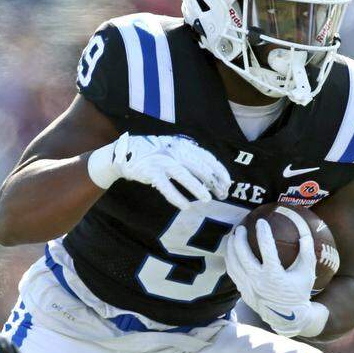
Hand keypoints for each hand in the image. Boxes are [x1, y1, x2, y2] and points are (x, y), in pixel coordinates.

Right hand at [87, 133, 230, 209]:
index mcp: (183, 145)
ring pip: (184, 175)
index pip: (207, 157)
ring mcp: (162, 161)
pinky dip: (176, 197)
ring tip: (208, 200)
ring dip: (197, 188)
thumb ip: (190, 157)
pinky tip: (185, 207)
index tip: (228, 184)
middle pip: (199, 166)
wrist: (126, 152)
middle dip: (213, 182)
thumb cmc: (155, 154)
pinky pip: (166, 187)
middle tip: (222, 194)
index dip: (220, 171)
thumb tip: (212, 174)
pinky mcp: (151, 172)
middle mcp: (174, 150)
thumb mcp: (174, 149)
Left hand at [224, 215, 321, 337]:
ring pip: (233, 263)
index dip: (263, 232)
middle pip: (243, 254)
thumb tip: (305, 233)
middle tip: (241, 227)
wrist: (287, 317)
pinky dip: (230, 260)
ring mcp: (248, 287)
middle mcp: (258, 281)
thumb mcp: (307, 273)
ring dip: (231, 247)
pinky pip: (232, 272)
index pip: (266, 248)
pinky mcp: (242, 291)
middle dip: (239, 238)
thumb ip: (307, 253)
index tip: (261, 221)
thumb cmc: (299, 293)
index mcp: (274, 275)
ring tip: (233, 236)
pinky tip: (232, 252)